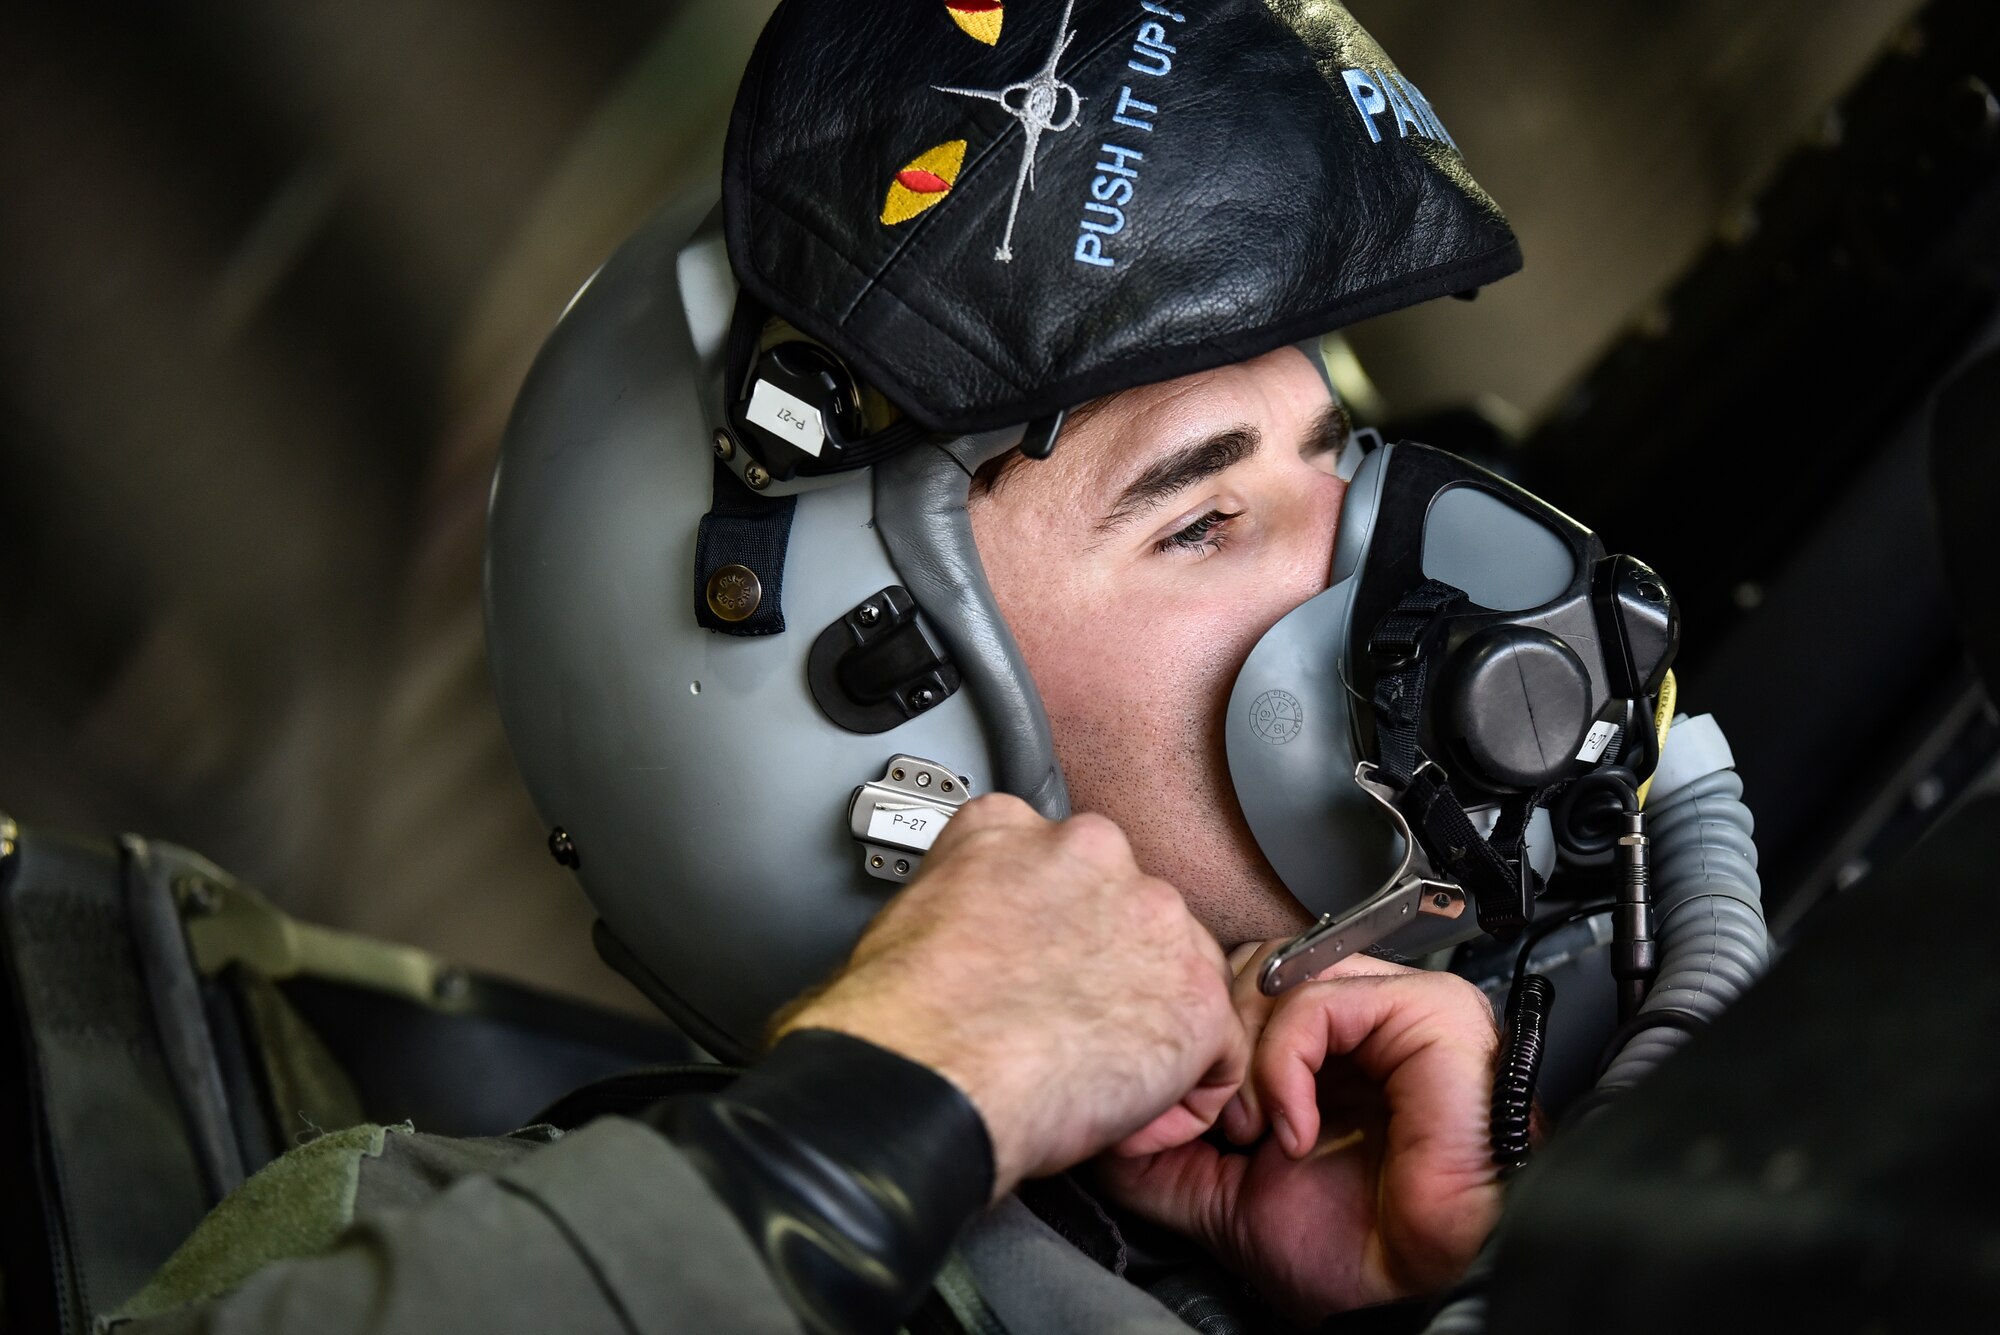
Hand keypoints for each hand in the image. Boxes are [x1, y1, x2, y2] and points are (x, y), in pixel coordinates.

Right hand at [777, 795, 1247, 1197]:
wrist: (923, 1077)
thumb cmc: (898, 1023)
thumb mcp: (906, 915)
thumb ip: (961, 902)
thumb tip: (960, 939)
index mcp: (1012, 827)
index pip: (1064, 867)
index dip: (1055, 934)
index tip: (1037, 974)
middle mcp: (1092, 852)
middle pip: (1130, 913)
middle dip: (1109, 973)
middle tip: (1062, 1031)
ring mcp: (1152, 916)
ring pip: (1179, 972)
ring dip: (1148, 1026)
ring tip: (1088, 1078)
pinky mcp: (1193, 993)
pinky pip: (1215, 1050)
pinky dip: (1181, 1092)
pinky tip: (1124, 1114)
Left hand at [1096, 947, 1500, 1322]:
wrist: (1420, 1295)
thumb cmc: (1359, 1255)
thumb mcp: (1227, 1197)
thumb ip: (1167, 1155)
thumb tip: (1103, 1128)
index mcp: (1325, 1047)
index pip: (1233, 986)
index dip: (1194, 1040)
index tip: (1179, 1117)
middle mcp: (1363, 1016)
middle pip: (1248, 969)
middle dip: (1214, 1047)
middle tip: (1220, 1127)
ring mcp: (1401, 1006)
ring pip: (1278, 975)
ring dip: (1247, 1062)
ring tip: (1257, 1131)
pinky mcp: (1430, 1013)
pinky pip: (1319, 1001)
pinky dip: (1286, 1068)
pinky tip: (1293, 1129)